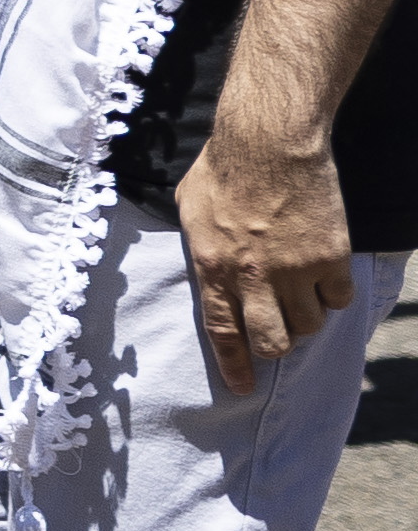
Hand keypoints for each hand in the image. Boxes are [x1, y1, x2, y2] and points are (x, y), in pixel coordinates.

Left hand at [177, 122, 359, 398]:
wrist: (269, 142)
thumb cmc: (222, 168)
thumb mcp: (190, 207)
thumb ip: (199, 245)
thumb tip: (206, 267)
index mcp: (211, 266)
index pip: (222, 331)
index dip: (235, 366)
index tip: (243, 388)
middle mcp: (252, 276)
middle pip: (273, 341)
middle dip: (277, 348)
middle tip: (279, 336)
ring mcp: (294, 269)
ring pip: (310, 324)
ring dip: (306, 316)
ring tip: (300, 292)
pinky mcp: (330, 257)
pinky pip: (339, 298)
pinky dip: (334, 294)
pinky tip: (325, 276)